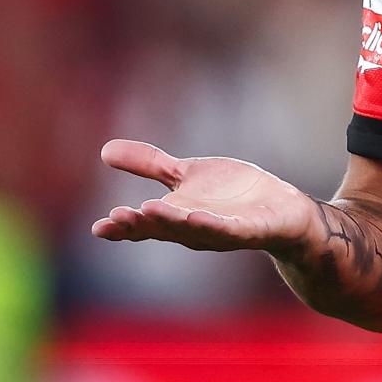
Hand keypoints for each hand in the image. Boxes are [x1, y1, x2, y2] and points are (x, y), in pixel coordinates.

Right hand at [91, 139, 320, 257]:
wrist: (282, 210)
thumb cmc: (232, 194)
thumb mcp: (186, 175)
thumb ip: (150, 165)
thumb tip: (104, 150)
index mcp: (176, 217)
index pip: (145, 225)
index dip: (122, 228)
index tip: (99, 227)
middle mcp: (194, 228)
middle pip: (162, 228)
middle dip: (139, 224)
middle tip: (115, 219)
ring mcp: (221, 231)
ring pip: (191, 229)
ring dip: (170, 222)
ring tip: (146, 211)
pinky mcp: (250, 229)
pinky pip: (229, 228)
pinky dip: (213, 225)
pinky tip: (197, 216)